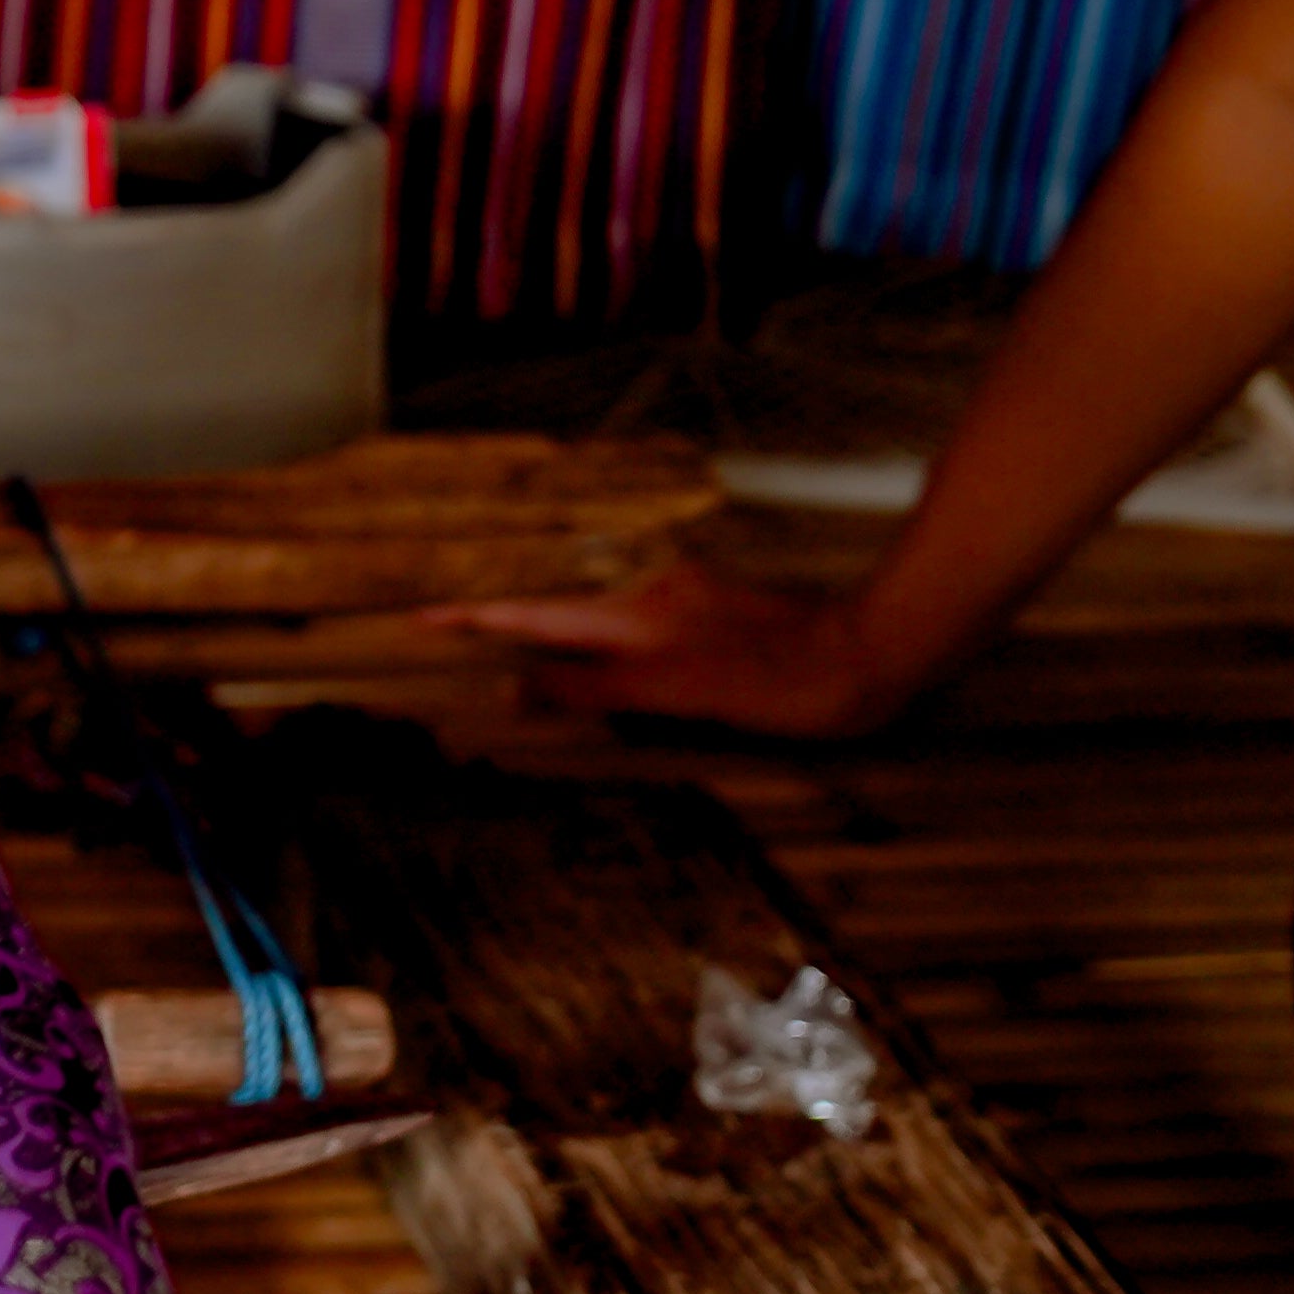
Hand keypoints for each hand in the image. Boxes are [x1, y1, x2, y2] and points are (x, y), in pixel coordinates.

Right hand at [439, 558, 900, 737]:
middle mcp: (653, 599)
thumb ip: (596, 689)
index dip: (473, 620)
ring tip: (512, 655)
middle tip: (447, 635)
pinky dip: (601, 645)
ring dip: (551, 636)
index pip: (534, 618)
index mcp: (636, 615)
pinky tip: (609, 663)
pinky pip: (635, 630)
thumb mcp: (683, 694)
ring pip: (597, 621)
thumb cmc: (788, 682)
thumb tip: (512, 690)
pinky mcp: (715, 617)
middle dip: (500, 624)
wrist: (874, 656)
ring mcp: (686, 605)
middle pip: (557, 613)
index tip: (419, 620)